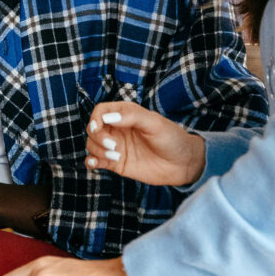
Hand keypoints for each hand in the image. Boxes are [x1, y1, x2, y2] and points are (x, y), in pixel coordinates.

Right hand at [84, 101, 205, 186]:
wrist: (183, 164)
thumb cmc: (172, 139)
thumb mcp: (155, 123)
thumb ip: (131, 117)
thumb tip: (108, 117)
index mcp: (126, 115)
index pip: (101, 111)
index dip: (96, 118)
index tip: (99, 127)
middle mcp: (118, 129)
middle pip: (93, 128)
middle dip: (97, 137)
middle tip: (114, 145)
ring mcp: (116, 146)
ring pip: (92, 144)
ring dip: (98, 150)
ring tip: (116, 156)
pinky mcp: (116, 163)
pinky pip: (95, 160)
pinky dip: (91, 161)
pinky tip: (96, 163)